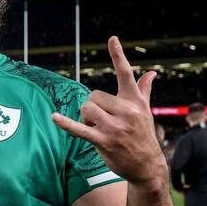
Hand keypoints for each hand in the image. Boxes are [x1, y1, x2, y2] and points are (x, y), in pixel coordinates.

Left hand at [52, 36, 165, 184]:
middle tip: (102, 120)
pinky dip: (66, 124)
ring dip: (85, 117)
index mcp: (135, 101)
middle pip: (94, 95)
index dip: (118, 55)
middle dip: (93, 106)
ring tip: (96, 127)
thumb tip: (152, 72)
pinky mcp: (104, 142)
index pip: (126, 74)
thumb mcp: (145, 111)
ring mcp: (115, 127)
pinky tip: (54, 118)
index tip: (112, 39)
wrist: (148, 166)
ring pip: (87, 108)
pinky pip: (80, 129)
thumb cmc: (143, 135)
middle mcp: (126, 112)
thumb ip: (144, 90)